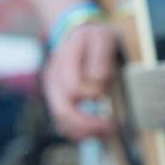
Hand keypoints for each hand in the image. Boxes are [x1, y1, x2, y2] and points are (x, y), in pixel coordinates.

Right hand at [43, 22, 118, 139]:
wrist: (76, 33)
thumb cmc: (94, 37)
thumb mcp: (103, 38)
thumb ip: (100, 58)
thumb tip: (97, 83)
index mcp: (65, 58)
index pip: (73, 88)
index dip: (92, 97)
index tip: (109, 98)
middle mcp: (54, 76)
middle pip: (63, 110)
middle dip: (88, 124)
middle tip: (112, 127)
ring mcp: (52, 89)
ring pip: (61, 120)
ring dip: (84, 131)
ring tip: (107, 131)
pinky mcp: (56, 99)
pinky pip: (62, 122)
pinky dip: (78, 131)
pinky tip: (96, 131)